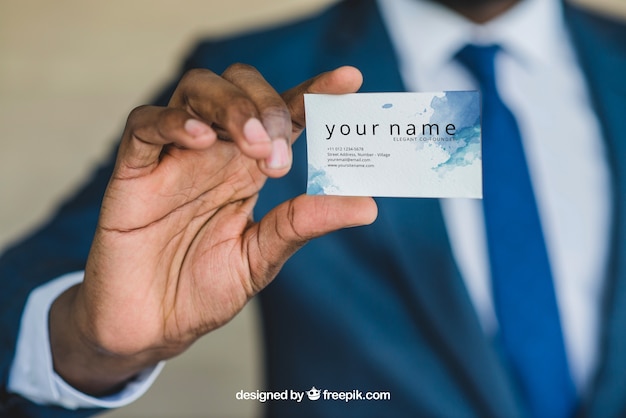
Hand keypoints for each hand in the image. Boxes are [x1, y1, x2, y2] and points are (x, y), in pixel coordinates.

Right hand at [49, 64, 376, 394]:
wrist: (151, 326)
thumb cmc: (203, 289)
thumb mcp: (261, 258)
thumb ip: (303, 225)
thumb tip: (367, 206)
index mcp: (248, 168)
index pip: (284, 114)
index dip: (314, 92)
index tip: (349, 80)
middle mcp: (214, 152)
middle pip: (241, 88)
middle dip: (267, 103)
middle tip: (281, 147)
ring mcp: (173, 157)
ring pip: (197, 91)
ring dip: (232, 106)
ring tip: (255, 144)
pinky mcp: (133, 171)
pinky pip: (145, 125)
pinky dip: (172, 121)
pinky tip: (199, 139)